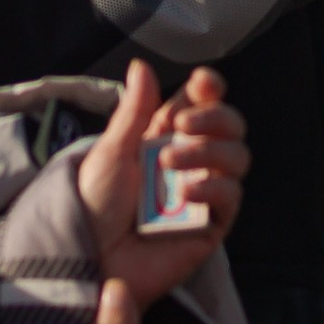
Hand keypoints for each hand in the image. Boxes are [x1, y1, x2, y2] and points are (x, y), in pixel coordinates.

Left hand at [76, 61, 244, 309]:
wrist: (86, 258)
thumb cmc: (92, 205)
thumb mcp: (110, 152)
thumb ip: (134, 112)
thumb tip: (142, 65)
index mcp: (165, 136)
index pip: (202, 103)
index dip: (209, 90)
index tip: (202, 83)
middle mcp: (190, 160)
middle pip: (229, 126)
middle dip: (215, 117)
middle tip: (184, 124)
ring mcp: (203, 193)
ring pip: (236, 158)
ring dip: (209, 151)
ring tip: (170, 162)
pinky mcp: (210, 226)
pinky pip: (230, 199)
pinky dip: (214, 188)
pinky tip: (186, 192)